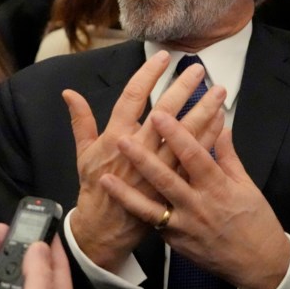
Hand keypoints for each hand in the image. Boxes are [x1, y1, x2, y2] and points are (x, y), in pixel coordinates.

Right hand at [64, 51, 225, 271]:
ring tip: (218, 91)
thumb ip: (81, 121)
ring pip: (185, 134)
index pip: (133, 96)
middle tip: (199, 69)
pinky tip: (220, 122)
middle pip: (166, 112)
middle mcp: (139, 149)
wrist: (105, 230)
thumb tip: (69, 93)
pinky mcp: (173, 184)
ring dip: (203, 111)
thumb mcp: (82, 154)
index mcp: (115, 137)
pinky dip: (208, 138)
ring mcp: (158, 168)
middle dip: (184, 88)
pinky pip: (194, 157)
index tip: (164, 58)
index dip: (150, 74)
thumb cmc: (94, 189)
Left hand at [102, 113, 289, 288]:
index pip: (193, 155)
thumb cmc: (256, 223)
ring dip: (126, 192)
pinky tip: (118, 201)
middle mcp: (198, 206)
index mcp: (218, 187)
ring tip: (105, 177)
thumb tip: (221, 126)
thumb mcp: (247, 185)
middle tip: (122, 140)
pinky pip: (153, 223)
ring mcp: (184, 226)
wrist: (259, 264)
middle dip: (143, 159)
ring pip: (150, 207)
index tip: (160, 115)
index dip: (176, 134)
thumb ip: (228, 156)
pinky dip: (136, 211)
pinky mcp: (176, 242)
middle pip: (166, 179)